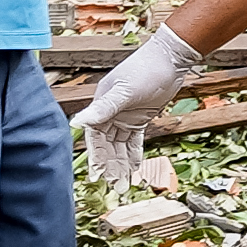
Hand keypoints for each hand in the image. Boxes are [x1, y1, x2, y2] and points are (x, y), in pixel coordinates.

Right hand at [73, 26, 205, 188]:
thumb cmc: (145, 70)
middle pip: (107, 145)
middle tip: (116, 187)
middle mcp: (110, 113)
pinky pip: (133, 141)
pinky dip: (132, 155)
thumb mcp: (124, 92)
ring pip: (119, 146)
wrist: (170, 59)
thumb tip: (76, 123)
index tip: (97, 176)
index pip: (96, 138)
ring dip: (121, 164)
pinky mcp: (138, 118)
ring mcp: (124, 116)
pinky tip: (133, 170)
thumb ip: (102, 109)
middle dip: (111, 166)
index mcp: (102, 106)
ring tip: (124, 185)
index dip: (96, 158)